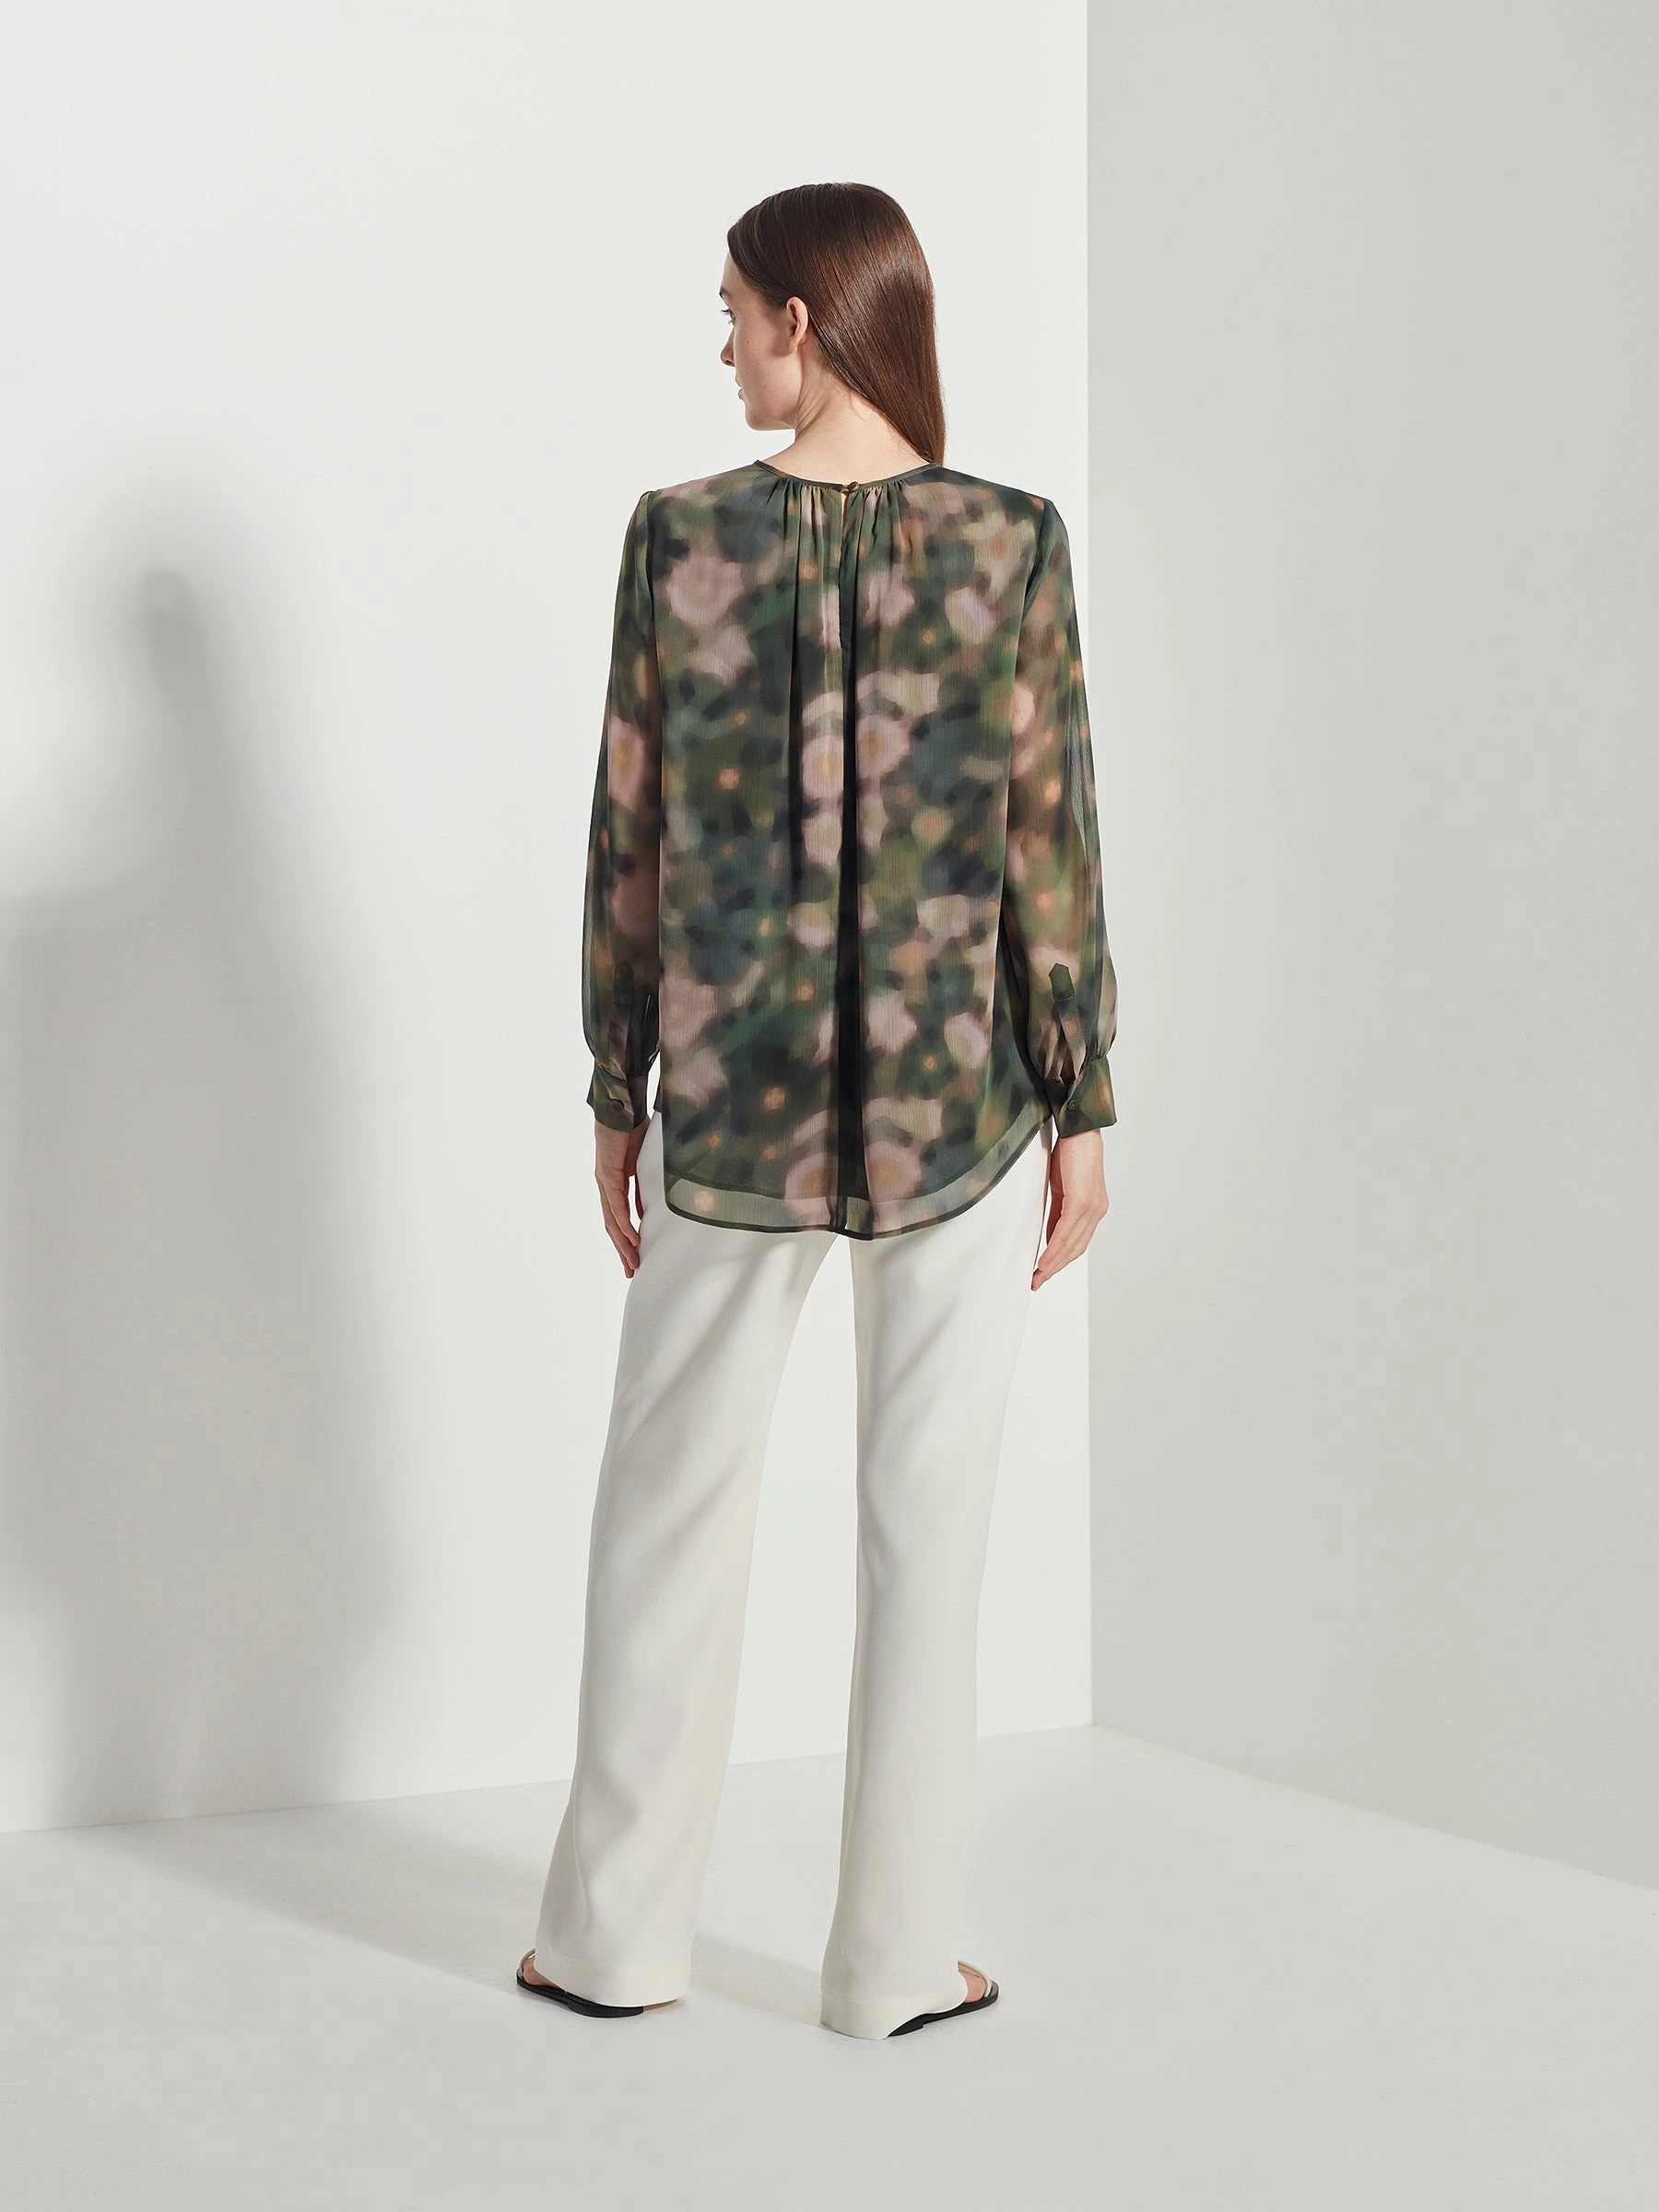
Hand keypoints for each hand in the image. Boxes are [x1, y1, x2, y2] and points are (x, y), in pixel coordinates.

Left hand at [595, 1117, 648, 1276]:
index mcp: (614, 1182)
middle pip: (612, 1225)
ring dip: (622, 1243)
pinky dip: (623, 1223)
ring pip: (612, 1220)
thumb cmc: (633, 1126)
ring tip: (632, 1262)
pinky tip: (630, 1238)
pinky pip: (615, 1204)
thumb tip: (652, 1207)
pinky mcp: (607, 1173)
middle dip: (622, 1250)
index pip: (618, 1218)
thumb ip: (645, 1184)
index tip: (635, 1257)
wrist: (622, 1105)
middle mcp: (606, 1185)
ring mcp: (604, 1180)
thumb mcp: (644, 1162)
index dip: (625, 1239)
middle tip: (632, 1270)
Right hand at [1032, 1128, 1109, 1289]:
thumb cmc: (1069, 1151)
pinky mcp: (1083, 1200)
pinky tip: (1043, 1259)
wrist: (1077, 1127)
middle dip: (1054, 1268)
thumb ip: (1058, 1212)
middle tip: (1036, 1282)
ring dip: (1052, 1263)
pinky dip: (1053, 1248)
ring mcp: (1092, 1206)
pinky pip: (1066, 1231)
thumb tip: (1050, 1236)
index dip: (1059, 1260)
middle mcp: (1096, 1210)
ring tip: (1037, 1276)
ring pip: (1071, 1244)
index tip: (1042, 1273)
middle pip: (1075, 1249)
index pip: (1076, 1242)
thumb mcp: (1060, 1187)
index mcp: (1093, 1208)